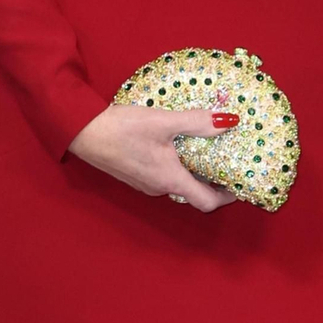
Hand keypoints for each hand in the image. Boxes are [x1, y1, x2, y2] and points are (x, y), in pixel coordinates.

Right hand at [67, 102, 237, 211]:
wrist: (82, 131)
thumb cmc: (121, 129)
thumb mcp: (163, 121)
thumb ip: (197, 122)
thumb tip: (230, 120)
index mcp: (170, 180)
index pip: (207, 202)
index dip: (227, 196)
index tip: (239, 183)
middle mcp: (159, 188)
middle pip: (194, 192)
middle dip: (213, 180)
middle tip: (228, 160)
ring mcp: (145, 183)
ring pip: (178, 183)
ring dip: (194, 171)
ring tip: (207, 149)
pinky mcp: (135, 174)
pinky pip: (163, 175)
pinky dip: (177, 165)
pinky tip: (177, 144)